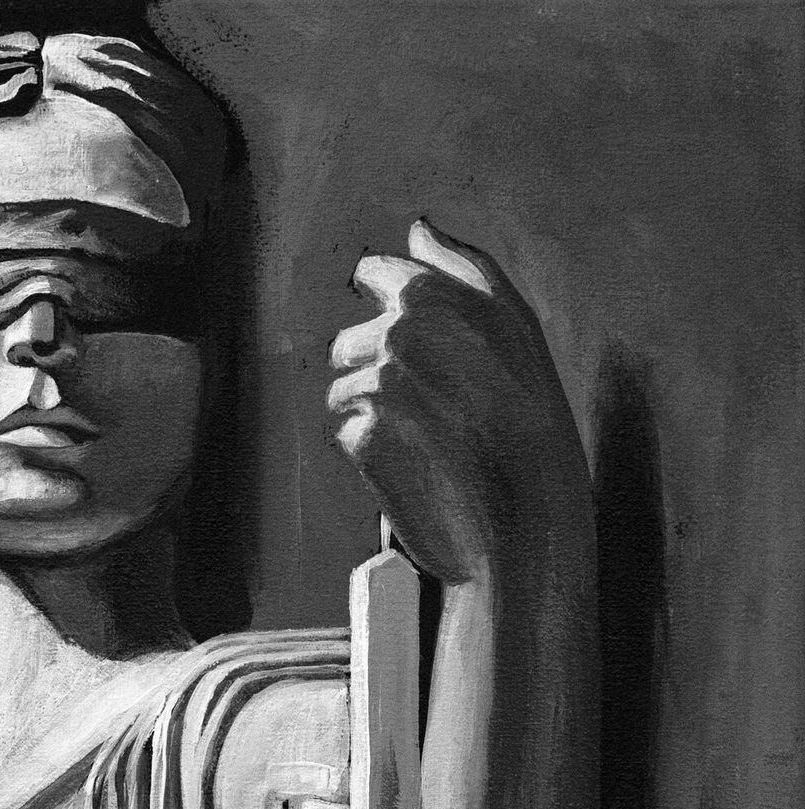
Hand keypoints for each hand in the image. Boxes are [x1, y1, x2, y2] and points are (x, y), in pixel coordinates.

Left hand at [327, 218, 586, 587]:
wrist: (525, 517)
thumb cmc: (528, 421)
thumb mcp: (516, 328)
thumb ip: (463, 267)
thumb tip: (417, 229)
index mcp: (439, 296)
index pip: (377, 274)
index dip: (383, 303)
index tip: (404, 335)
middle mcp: (403, 332)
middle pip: (350, 339)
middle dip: (373, 368)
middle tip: (426, 408)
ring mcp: (380, 386)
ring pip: (343, 388)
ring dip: (370, 412)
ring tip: (422, 440)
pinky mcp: (363, 438)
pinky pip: (346, 434)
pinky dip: (370, 452)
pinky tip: (412, 465)